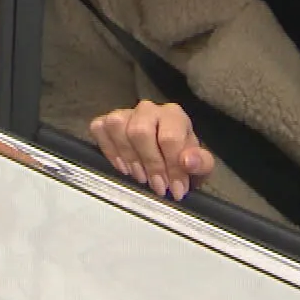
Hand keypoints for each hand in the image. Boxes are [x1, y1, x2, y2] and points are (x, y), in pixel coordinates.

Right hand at [90, 101, 216, 200]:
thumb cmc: (182, 159)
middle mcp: (148, 109)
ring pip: (116, 126)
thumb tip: (188, 161)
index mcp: (173, 115)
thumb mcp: (200, 165)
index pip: (169, 138)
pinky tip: (122, 167)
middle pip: (140, 131)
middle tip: (157, 186)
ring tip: (140, 177)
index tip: (176, 191)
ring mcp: (124, 113)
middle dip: (150, 164)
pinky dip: (108, 150)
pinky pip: (98, 128)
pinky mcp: (106, 121)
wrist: (166, 156)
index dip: (172, 166)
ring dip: (128, 156)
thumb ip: (201, 162)